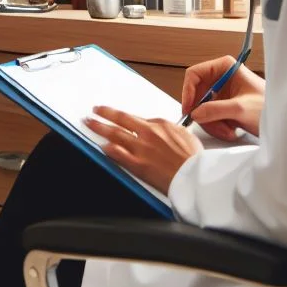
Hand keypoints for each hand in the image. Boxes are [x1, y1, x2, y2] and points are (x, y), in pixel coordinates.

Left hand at [84, 106, 202, 194]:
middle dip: (104, 114)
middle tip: (93, 111)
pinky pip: (118, 155)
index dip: (120, 115)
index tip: (112, 113)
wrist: (197, 175)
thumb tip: (160, 129)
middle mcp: (147, 133)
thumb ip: (167, 130)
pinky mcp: (138, 165)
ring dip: (99, 127)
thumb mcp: (183, 134)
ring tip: (89, 123)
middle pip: (120, 120)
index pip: (133, 117)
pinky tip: (101, 146)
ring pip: (115, 134)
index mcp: (159, 125)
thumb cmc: (194, 157)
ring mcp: (141, 149)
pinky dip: (108, 149)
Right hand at [182, 55, 265, 139]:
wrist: (284, 123)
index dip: (189, 92)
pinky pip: (209, 116)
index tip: (189, 109)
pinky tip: (230, 130)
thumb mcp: (241, 109)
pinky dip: (216, 126)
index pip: (195, 74)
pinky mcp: (223, 106)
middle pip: (196, 94)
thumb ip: (216, 109)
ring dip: (211, 122)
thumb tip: (195, 113)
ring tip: (227, 130)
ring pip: (201, 108)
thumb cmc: (270, 109)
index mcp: (225, 68)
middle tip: (210, 125)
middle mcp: (221, 78)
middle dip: (203, 113)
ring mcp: (222, 93)